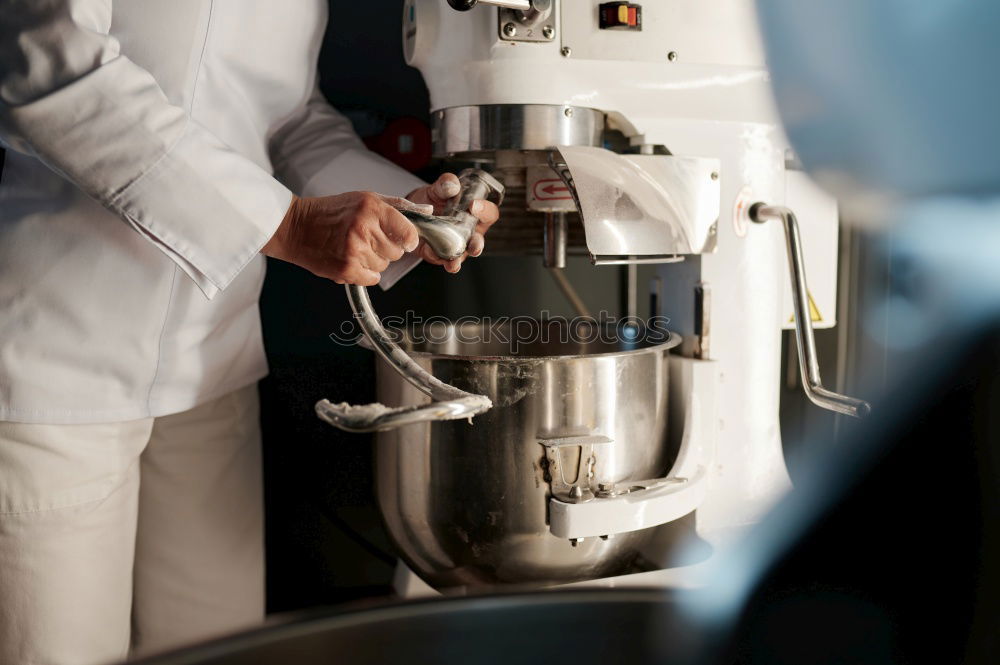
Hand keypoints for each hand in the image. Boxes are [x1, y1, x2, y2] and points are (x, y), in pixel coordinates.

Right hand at [262, 191, 429, 285]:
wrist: (297, 227)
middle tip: (368, 239)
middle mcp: (364, 228)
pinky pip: (372, 278)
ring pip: (384, 265)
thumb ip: (397, 206)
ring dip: (374, 260)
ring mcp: (355, 250)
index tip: (404, 240)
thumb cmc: (331, 212)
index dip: (408, 239)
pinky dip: (364, 272)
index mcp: (371, 208)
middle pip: (397, 252)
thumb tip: (426, 212)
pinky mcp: (346, 268)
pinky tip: (351, 259)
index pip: (409, 233)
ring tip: (354, 246)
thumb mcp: (364, 198)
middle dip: (387, 247)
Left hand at [406, 173, 500, 272]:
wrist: (414, 212)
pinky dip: (437, 258)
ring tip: (453, 262)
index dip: (485, 210)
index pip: (489, 213)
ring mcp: (457, 246)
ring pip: (462, 256)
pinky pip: (442, 260)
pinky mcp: (441, 255)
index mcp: (475, 214)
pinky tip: (431, 252)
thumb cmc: (434, 200)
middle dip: (477, 245)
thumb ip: (446, 184)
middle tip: (474, 245)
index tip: (473, 205)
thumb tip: (452, 185)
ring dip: (458, 260)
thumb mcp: (439, 188)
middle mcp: (470, 232)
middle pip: (479, 242)